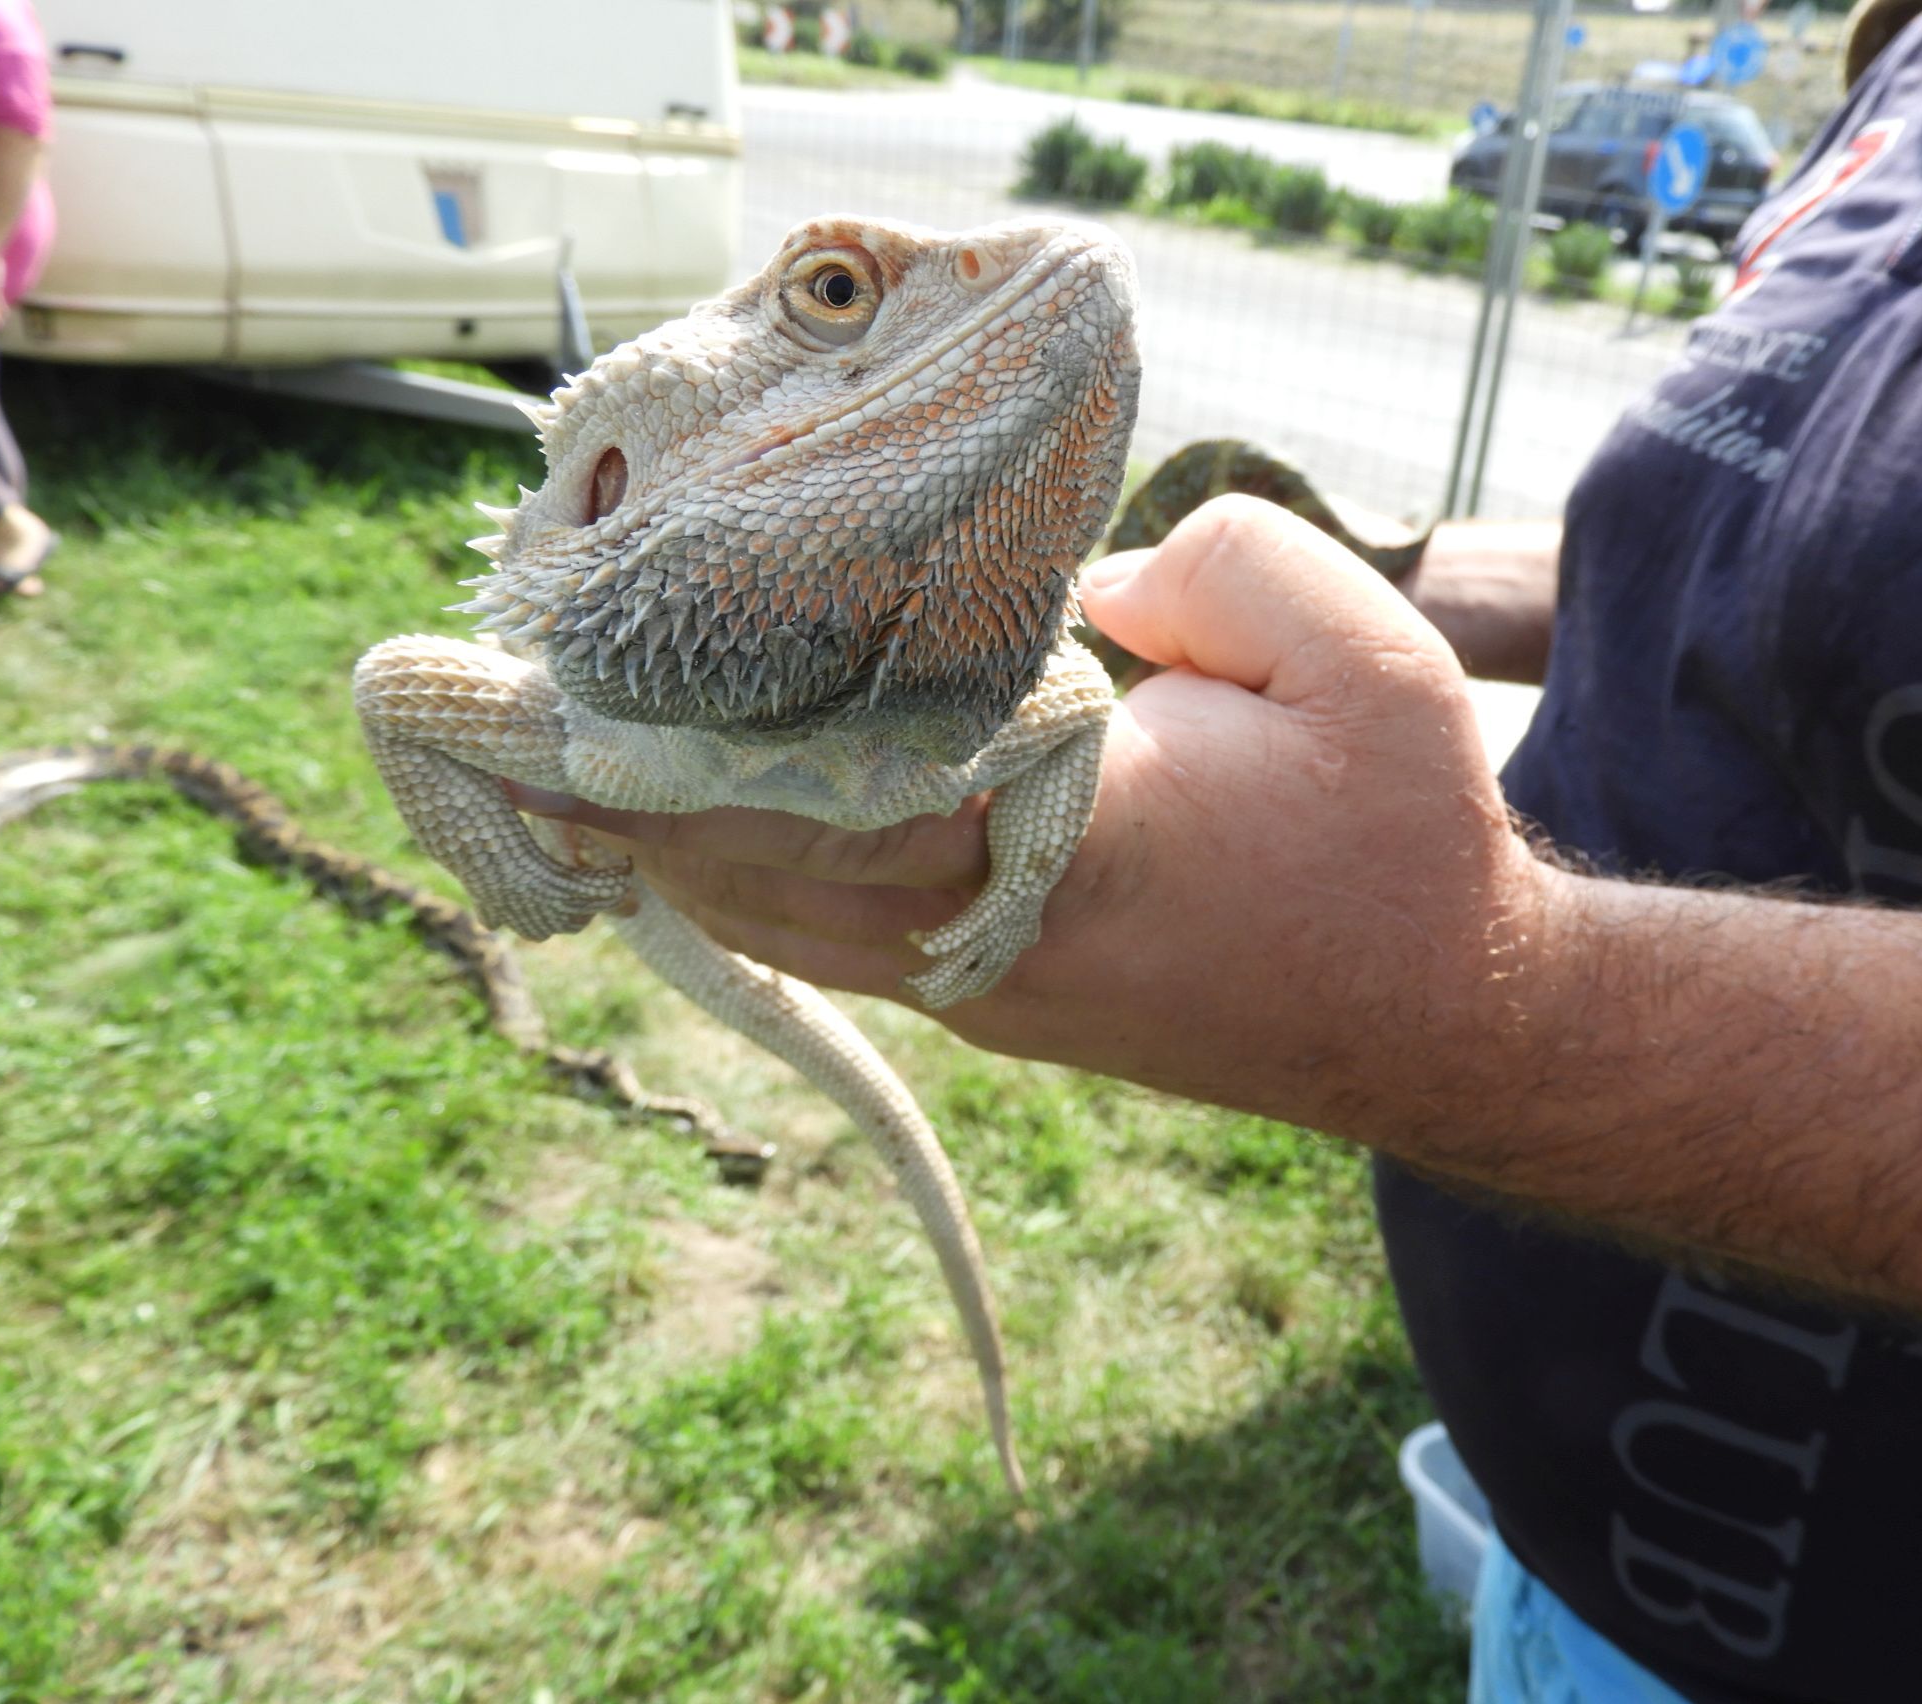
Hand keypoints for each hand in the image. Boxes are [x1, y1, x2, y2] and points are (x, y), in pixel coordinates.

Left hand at [509, 496, 1553, 1138]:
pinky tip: (666, 826)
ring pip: (767, 913)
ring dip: (650, 838)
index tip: (553, 701)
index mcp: (1073, 839)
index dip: (681, 747)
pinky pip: (813, 933)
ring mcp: (975, 984)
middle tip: (482, 712)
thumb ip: (1205, 567)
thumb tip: (1064, 578)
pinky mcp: (985, 1001)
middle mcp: (988, 932)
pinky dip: (723, 875)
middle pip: (751, 862)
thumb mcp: (1362, 657)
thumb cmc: (1405, 844)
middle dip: (614, 789)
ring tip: (536, 758)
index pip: (832, 786)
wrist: (1439, 1022)